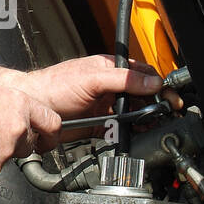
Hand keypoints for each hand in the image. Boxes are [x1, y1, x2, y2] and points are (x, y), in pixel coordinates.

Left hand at [0, 55, 179, 120]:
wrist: (34, 108)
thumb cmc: (55, 86)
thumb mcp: (92, 78)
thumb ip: (122, 79)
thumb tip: (151, 81)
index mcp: (111, 69)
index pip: (143, 74)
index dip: (158, 85)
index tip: (169, 98)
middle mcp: (110, 87)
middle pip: (142, 95)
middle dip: (155, 104)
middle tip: (166, 114)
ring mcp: (105, 106)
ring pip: (134, 113)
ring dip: (145, 119)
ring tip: (153, 125)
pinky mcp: (99, 124)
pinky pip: (121, 128)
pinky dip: (131, 132)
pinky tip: (137, 134)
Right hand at [0, 79, 61, 181]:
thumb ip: (5, 101)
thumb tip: (7, 108)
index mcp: (18, 103)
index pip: (51, 122)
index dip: (50, 133)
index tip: (47, 139)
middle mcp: (17, 128)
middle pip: (30, 143)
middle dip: (18, 144)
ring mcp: (6, 151)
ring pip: (9, 157)